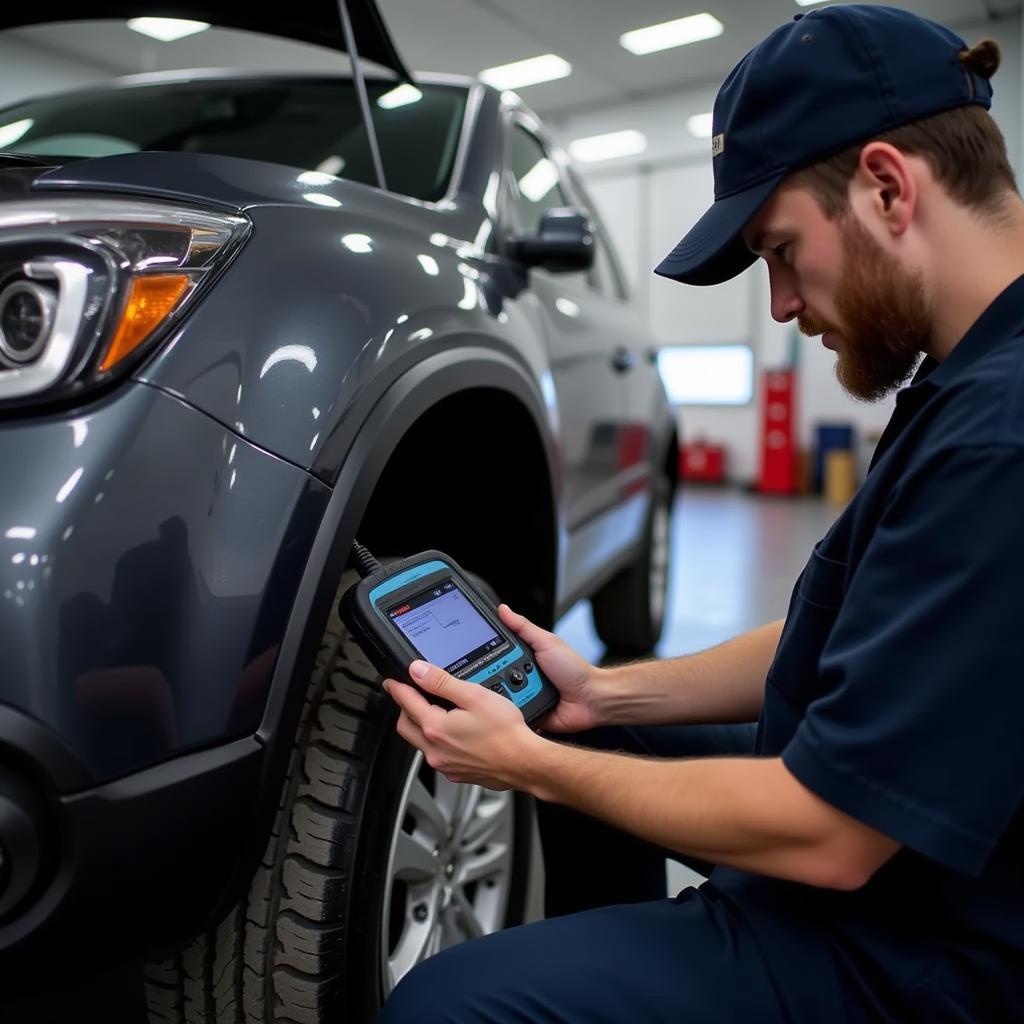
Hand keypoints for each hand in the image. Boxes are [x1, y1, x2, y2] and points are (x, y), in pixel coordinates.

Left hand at [384, 660, 543, 790]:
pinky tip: (452, 732)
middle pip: (405, 725)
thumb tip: (418, 671)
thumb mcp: (474, 696)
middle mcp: (435, 750)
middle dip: (404, 708)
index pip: (406, 702)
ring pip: (420, 742)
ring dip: (420, 725)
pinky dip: (436, 740)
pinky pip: (436, 754)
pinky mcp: (456, 773)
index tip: (391, 681)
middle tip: (410, 694)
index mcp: (436, 728)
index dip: (397, 687)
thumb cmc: (506, 733)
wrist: (525, 762)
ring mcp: (445, 764)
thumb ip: (442, 682)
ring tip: (433, 710)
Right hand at [497, 604, 602, 733]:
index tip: (472, 652)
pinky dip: (510, 712)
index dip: (484, 653)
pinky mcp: (526, 714)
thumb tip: (503, 609)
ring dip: (503, 695)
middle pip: (493, 675)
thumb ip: (523, 627)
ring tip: (510, 691)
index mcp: (523, 657)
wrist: (591, 699)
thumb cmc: (574, 670)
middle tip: (501, 674)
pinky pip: (510, 715)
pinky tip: (510, 708)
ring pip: (499, 696)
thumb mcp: (547, 642)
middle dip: (493, 675)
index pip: (495, 653)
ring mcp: (523, 696)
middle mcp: (520, 676)